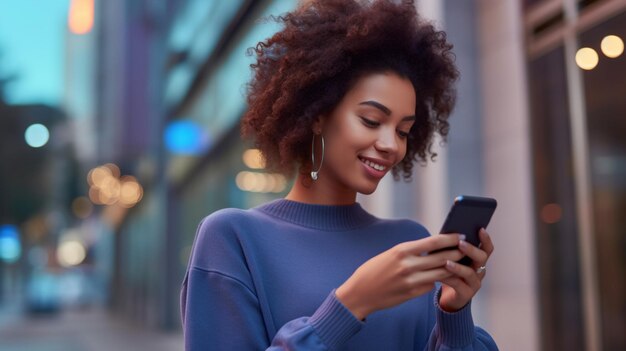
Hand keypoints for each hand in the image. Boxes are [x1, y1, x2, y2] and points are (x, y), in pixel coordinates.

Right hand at [336, 234, 465, 319]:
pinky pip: (431, 285)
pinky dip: (436, 280)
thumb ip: (410, 252)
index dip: (450, 238)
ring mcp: (411, 281)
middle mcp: (408, 265)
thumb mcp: (389, 255)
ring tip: (461, 263)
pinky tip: (441, 277)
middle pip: (442, 258)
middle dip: (457, 253)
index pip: (433, 241)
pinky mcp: (412, 294)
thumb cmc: (373, 270)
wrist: (359, 293)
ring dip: (453, 268)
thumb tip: (431, 248)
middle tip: (468, 249)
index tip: (460, 235)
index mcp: (401, 250)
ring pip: (441, 273)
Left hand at [439, 228, 493, 311]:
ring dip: (458, 266)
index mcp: (478, 260)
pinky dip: (448, 279)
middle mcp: (479, 271)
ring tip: (447, 262)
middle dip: (471, 250)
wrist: (449, 298)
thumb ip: (452, 249)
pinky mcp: (466, 294)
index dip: (486, 239)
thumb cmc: (450, 274)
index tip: (480, 229)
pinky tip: (439, 275)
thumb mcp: (452, 259)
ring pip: (470, 273)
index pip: (487, 248)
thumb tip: (443, 234)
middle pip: (481, 258)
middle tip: (461, 243)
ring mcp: (474, 283)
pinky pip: (458, 285)